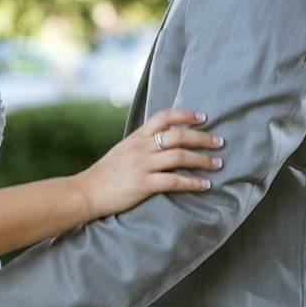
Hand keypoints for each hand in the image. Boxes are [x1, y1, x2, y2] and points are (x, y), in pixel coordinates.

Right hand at [71, 109, 223, 218]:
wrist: (85, 191)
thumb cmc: (105, 174)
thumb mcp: (122, 150)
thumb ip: (141, 144)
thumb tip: (163, 141)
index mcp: (136, 137)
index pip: (164, 117)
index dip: (185, 114)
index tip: (203, 117)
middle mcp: (141, 147)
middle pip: (178, 136)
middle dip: (203, 138)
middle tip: (220, 142)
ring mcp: (142, 165)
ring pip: (180, 157)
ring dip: (202, 160)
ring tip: (218, 164)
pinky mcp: (143, 185)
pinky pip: (174, 182)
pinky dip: (192, 183)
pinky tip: (205, 185)